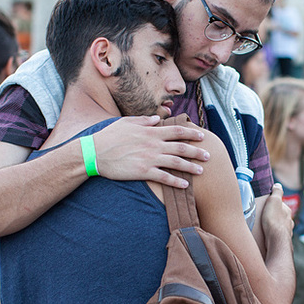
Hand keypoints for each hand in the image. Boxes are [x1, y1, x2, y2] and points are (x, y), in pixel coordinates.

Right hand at [91, 116, 208, 187]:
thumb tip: (157, 118)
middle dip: (197, 151)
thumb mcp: (126, 122)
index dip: (191, 133)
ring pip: (176, 162)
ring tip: (202, 171)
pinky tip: (185, 185)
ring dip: (191, 167)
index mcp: (150, 131)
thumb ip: (144, 120)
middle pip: (181, 147)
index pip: (176, 130)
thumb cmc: (109, 136)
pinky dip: (176, 181)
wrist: (94, 152)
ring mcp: (149, 158)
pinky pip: (164, 177)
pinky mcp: (143, 171)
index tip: (202, 135)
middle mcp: (153, 144)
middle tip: (209, 155)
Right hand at [260, 184, 292, 238]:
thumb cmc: (274, 220)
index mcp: (287, 211)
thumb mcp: (274, 201)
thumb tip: (278, 185)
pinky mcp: (283, 240)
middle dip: (274, 216)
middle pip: (281, 216)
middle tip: (265, 216)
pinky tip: (269, 236)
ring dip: (275, 226)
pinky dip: (274, 235)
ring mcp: (287, 231)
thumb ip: (277, 192)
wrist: (276, 240)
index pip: (281, 204)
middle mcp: (289, 220)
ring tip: (266, 227)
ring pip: (281, 226)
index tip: (266, 205)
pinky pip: (278, 235)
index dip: (273, 204)